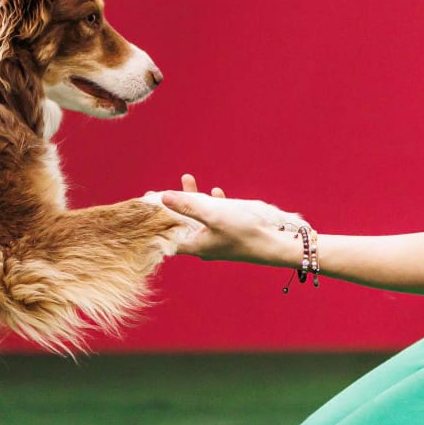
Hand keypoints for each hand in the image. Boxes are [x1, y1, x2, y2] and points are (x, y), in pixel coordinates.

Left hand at [153, 173, 305, 264]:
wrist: (278, 243)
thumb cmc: (245, 231)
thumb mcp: (213, 214)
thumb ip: (188, 205)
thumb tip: (163, 196)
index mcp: (195, 245)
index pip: (165, 234)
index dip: (154, 220)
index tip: (145, 203)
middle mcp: (204, 243)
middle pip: (179, 224)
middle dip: (170, 206)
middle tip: (157, 191)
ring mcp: (218, 237)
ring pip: (198, 217)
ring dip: (192, 199)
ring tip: (186, 180)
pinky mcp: (232, 230)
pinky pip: (216, 215)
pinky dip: (212, 202)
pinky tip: (216, 192)